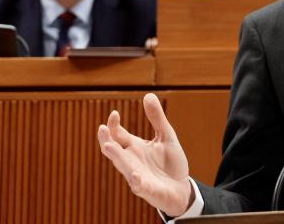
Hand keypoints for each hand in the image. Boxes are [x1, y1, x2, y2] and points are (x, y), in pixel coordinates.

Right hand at [97, 93, 192, 216]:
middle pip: (113, 150)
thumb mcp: (166, 136)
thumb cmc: (170, 163)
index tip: (114, 113)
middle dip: (107, 140)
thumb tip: (148, 95)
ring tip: (109, 147)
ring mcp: (137, 175)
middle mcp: (131, 160)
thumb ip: (157, 118)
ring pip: (122, 166)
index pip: (118, 134)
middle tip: (102, 129)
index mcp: (134, 147)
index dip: (114, 124)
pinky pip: (139, 186)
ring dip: (116, 157)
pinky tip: (135, 176)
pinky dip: (137, 181)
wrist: (181, 187)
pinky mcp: (147, 189)